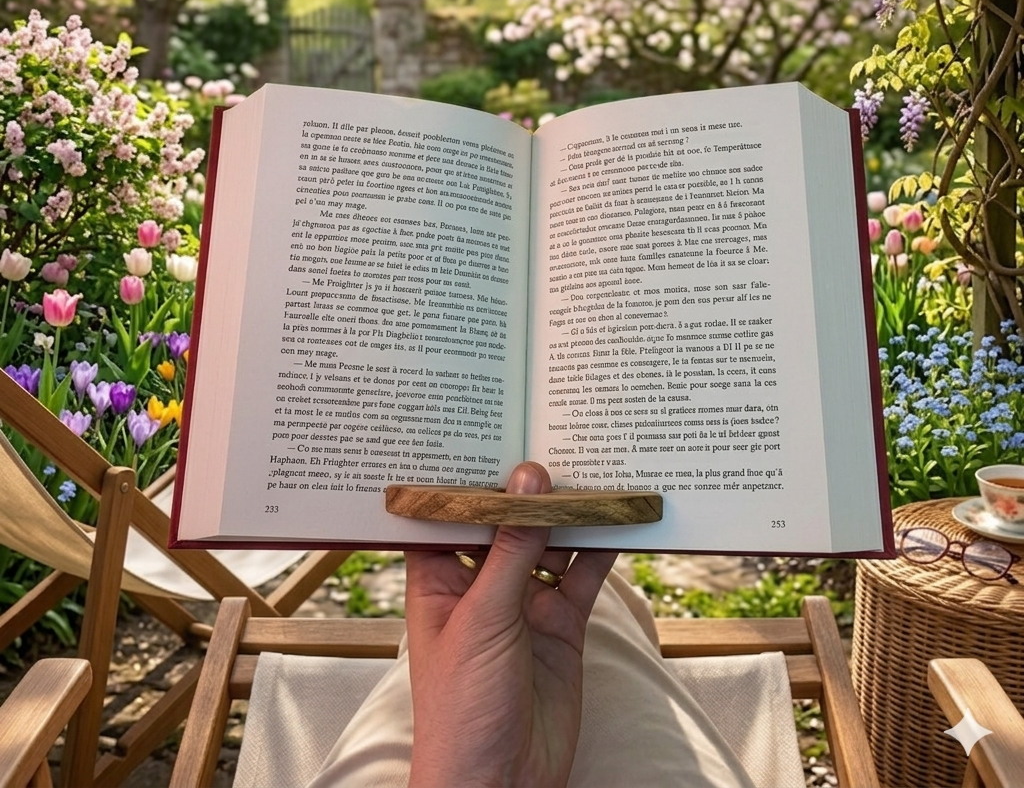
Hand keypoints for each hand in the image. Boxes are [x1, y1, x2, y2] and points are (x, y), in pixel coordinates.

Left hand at [405, 462, 616, 787]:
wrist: (501, 786)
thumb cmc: (462, 705)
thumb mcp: (483, 617)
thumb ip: (512, 547)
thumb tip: (529, 479)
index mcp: (438, 576)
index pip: (449, 511)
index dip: (467, 471)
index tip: (490, 424)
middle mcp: (480, 582)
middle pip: (505, 520)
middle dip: (528, 486)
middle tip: (555, 430)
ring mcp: (522, 601)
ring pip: (548, 541)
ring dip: (570, 511)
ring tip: (594, 461)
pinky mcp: (561, 623)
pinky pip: (582, 573)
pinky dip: (602, 546)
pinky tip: (620, 515)